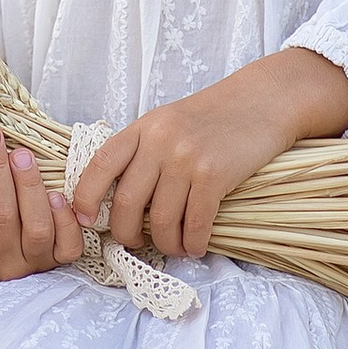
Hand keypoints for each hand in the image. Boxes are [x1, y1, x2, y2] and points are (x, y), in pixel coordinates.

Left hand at [68, 48, 347, 262]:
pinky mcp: (214, 175)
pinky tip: (196, 245)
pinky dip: (193, 242)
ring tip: (174, 247)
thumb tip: (119, 199)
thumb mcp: (167, 122)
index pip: (100, 164)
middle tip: (136, 243)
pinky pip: (195, 223)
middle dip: (127, 234)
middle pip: (128, 202)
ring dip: (166, 244)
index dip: (86, 196)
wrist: (262, 101)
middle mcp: (159, 142)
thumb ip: (142, 151)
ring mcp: (186, 158)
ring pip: (162, 220)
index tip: (85, 219)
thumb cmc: (213, 117)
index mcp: (142, 128)